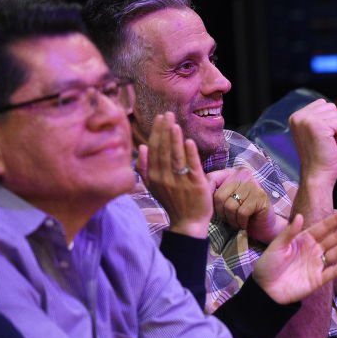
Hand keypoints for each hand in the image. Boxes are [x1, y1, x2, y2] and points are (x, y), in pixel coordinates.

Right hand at [137, 112, 210, 237]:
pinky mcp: (195, 184)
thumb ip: (144, 168)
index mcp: (153, 176)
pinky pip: (191, 166)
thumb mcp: (153, 186)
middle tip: (168, 114)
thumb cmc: (172, 202)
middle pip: (163, 150)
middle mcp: (164, 178)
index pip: (154, 150)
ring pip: (175, 156)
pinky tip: (188, 141)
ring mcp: (179, 181)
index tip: (159, 118)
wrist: (187, 223)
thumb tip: (141, 148)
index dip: (156, 133)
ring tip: (174, 123)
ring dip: (174, 139)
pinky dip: (189, 153)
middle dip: (165, 131)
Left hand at [208, 168, 282, 243]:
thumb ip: (212, 191)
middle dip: (221, 212)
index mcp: (232, 173)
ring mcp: (253, 184)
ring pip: (230, 206)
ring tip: (236, 222)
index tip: (210, 209)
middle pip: (219, 196)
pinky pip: (242, 212)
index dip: (208, 197)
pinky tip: (244, 223)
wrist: (262, 225)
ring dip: (231, 219)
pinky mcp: (260, 196)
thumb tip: (195, 186)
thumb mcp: (224, 200)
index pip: (211, 180)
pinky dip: (240, 222)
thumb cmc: (240, 212)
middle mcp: (243, 175)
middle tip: (228, 219)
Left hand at [252, 211, 336, 304]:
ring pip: (336, 252)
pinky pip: (334, 271)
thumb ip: (290, 232)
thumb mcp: (277, 246)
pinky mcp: (318, 279)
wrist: (264, 290)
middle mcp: (313, 249)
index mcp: (304, 239)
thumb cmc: (268, 265)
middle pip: (333, 237)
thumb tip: (301, 216)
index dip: (335, 220)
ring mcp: (317, 264)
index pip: (323, 227)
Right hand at [289, 99, 336, 188]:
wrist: (316, 175)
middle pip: (331, 107)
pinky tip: (335, 147)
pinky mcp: (318, 126)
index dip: (330, 119)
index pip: (322, 104)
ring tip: (332, 144)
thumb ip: (320, 118)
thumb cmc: (319, 156)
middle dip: (336, 124)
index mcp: (296, 117)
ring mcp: (307, 120)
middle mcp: (299, 116)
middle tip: (330, 142)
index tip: (326, 136)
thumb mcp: (314, 133)